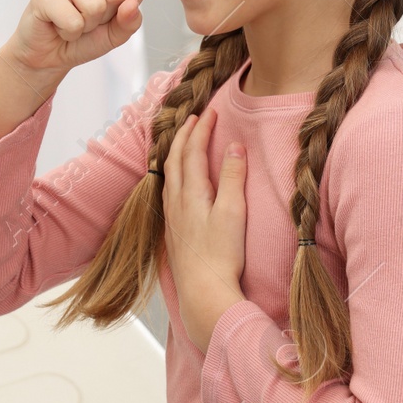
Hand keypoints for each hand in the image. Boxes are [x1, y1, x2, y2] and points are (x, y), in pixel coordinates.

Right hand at [9, 0, 147, 74]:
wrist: (50, 54)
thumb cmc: (85, 37)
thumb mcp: (117, 33)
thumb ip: (131, 21)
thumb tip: (132, 5)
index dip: (126, 7)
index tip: (109, 13)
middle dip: (104, 17)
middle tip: (87, 19)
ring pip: (95, 5)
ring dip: (86, 25)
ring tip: (74, 21)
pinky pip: (73, 21)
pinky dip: (70, 32)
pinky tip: (59, 25)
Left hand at [162, 104, 246, 351]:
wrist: (203, 292)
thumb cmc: (221, 255)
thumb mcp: (233, 212)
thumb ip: (233, 177)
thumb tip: (234, 146)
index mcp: (191, 193)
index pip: (193, 151)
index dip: (201, 129)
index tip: (210, 111)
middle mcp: (176, 201)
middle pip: (175, 159)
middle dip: (183, 135)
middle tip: (193, 118)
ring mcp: (172, 217)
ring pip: (168, 174)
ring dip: (175, 152)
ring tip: (182, 141)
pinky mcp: (174, 231)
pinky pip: (168, 190)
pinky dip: (173, 173)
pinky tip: (177, 181)